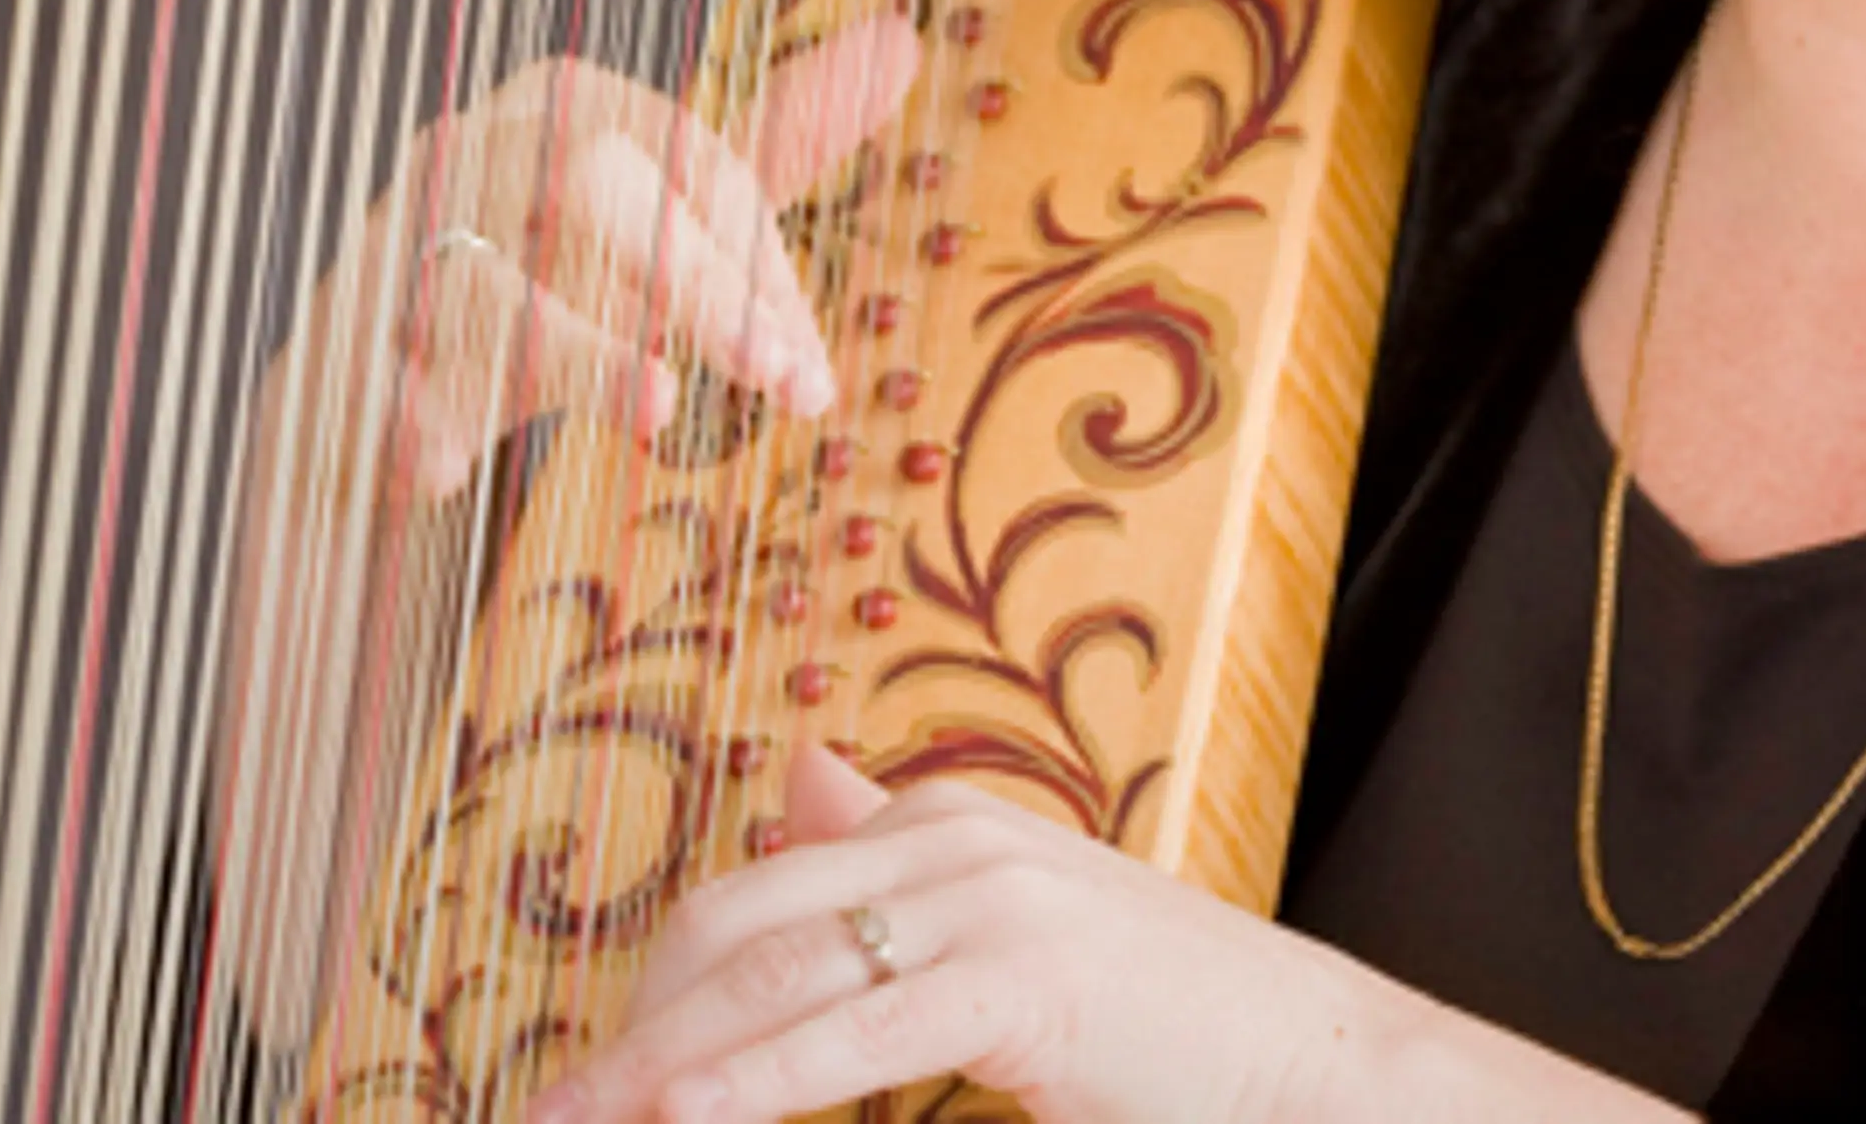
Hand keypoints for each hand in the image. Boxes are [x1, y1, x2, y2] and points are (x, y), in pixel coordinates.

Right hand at [322, 21, 921, 494]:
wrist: (380, 377)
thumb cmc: (560, 276)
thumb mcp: (672, 206)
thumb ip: (779, 135)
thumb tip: (902, 36)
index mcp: (567, 101)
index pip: (689, 163)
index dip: (761, 271)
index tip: (810, 376)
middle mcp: (474, 152)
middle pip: (590, 187)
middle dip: (695, 285)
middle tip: (779, 380)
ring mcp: (396, 247)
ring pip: (486, 278)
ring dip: (581, 350)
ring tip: (664, 412)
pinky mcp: (340, 346)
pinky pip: (378, 378)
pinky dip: (417, 420)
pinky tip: (446, 473)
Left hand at [528, 748, 1373, 1123]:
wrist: (1322, 1061)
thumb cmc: (1169, 1025)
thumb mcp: (1018, 932)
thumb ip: (895, 861)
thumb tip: (803, 777)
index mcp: (946, 826)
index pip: (741, 905)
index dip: (647, 998)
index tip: (581, 1086)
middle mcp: (956, 840)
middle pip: (727, 933)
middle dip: (621, 1034)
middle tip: (543, 1116)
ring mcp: (991, 900)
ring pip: (768, 985)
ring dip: (651, 1072)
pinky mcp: (1021, 978)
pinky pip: (847, 1037)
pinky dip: (745, 1088)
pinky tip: (676, 1121)